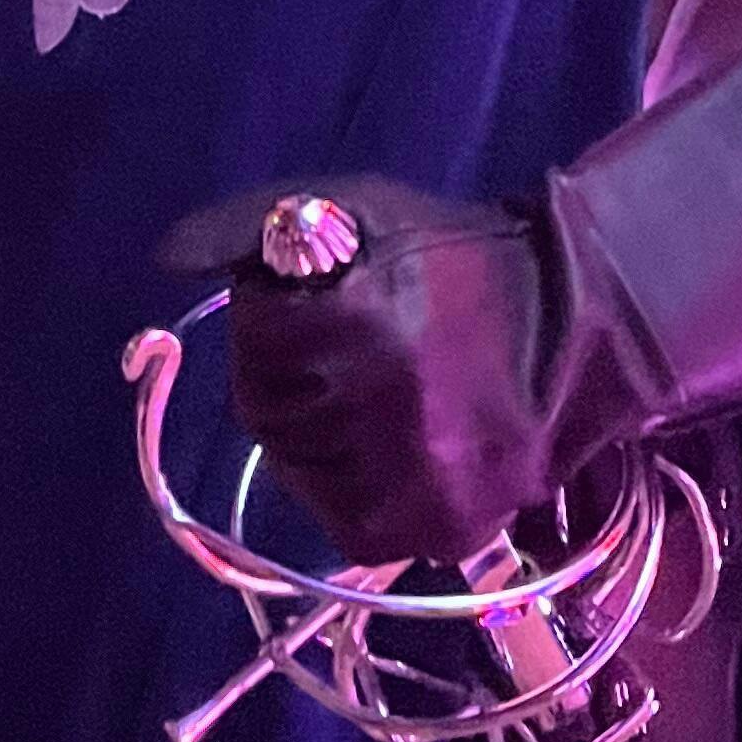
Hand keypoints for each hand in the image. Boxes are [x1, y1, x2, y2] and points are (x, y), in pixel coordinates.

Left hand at [193, 178, 582, 569]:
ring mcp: (411, 483)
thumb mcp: (355, 210)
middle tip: (352, 347)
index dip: (279, 312)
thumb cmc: (448, 260)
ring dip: (315, 432)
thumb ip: (255, 225)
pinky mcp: (432, 532)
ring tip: (378, 392)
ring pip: (299, 467)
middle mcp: (383, 409)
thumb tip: (168, 258)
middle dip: (288, 373)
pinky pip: (343, 514)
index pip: (258, 334)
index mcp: (362, 319)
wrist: (574, 334)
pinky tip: (390, 441)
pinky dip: (349, 482)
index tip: (325, 297)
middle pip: (267, 407)